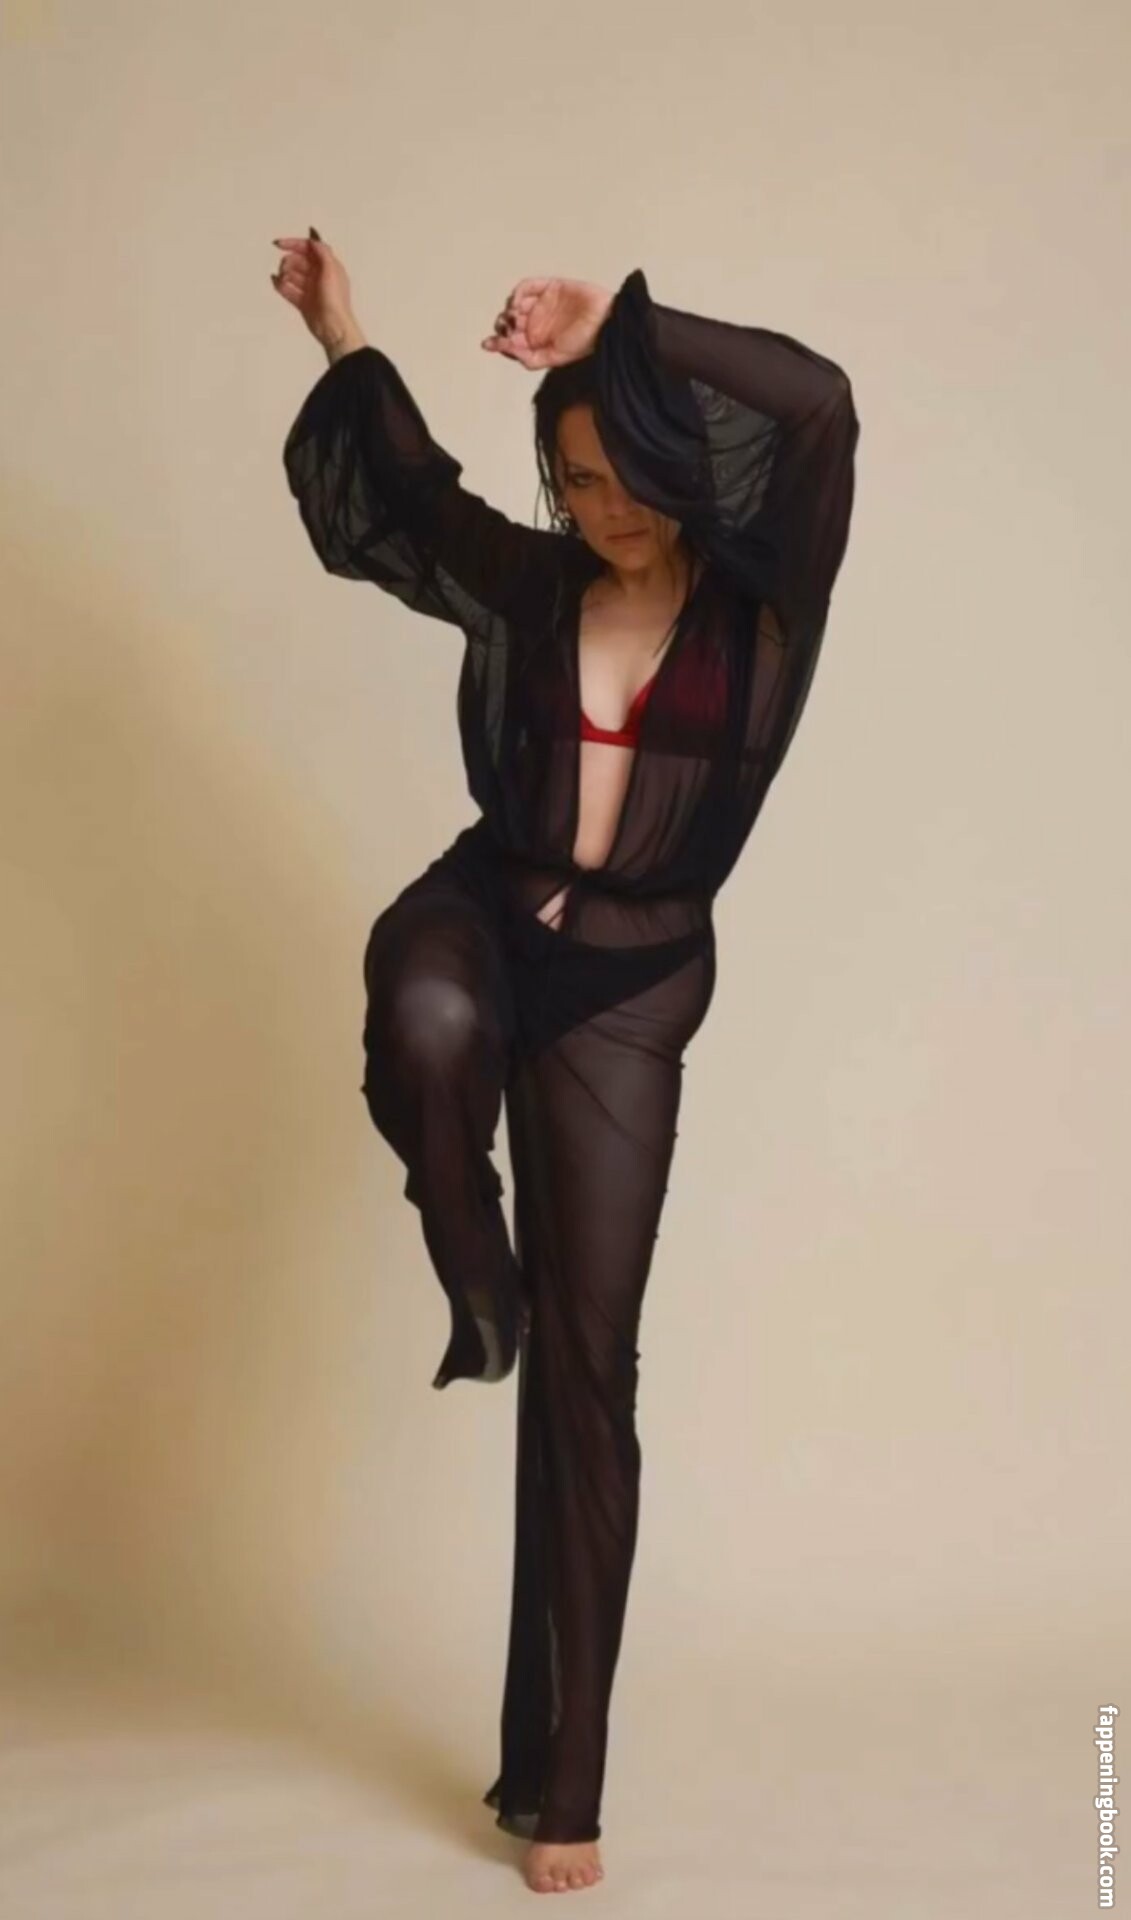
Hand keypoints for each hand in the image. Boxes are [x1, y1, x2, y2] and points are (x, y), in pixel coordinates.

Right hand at [271, 230, 357, 345]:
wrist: (333, 328)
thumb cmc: (336, 302)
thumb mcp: (332, 271)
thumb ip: (323, 253)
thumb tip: (313, 240)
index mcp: (328, 266)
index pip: (309, 248)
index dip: (294, 243)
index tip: (280, 244)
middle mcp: (319, 276)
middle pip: (298, 261)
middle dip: (288, 261)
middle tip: (284, 268)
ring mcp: (310, 289)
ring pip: (292, 275)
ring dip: (284, 274)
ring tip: (283, 278)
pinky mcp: (303, 301)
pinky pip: (288, 290)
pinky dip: (281, 286)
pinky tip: (277, 283)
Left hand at [481, 277, 614, 369]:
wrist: (605, 322)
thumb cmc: (585, 342)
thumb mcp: (554, 358)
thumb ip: (530, 358)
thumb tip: (508, 349)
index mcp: (538, 340)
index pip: (511, 340)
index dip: (498, 342)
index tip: (488, 344)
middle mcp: (538, 322)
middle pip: (509, 322)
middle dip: (502, 326)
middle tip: (506, 330)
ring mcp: (542, 303)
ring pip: (514, 304)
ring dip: (508, 311)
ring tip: (513, 318)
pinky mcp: (549, 287)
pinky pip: (527, 287)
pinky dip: (518, 293)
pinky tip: (517, 304)